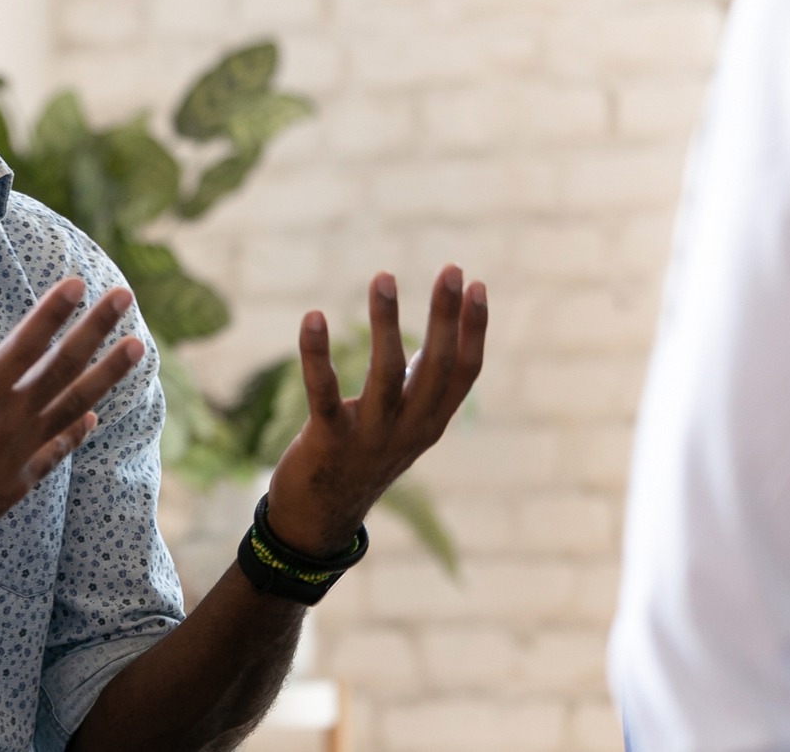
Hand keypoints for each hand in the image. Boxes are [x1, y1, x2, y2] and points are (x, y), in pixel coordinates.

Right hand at [0, 278, 144, 587]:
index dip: (53, 311)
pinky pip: (56, 450)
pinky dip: (75, 429)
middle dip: (97, 329)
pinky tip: (92, 415)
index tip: (80, 283)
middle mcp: (6, 423)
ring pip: (73, 406)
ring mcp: (17, 456)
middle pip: (63, 367)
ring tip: (138, 347)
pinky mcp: (17, 484)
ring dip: (107, 375)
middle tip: (125, 295)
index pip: (25, 343)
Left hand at [265, 265, 488, 555]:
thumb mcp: (403, 425)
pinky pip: (324, 392)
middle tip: (451, 269)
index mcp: (431, 423)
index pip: (465, 372)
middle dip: (446, 317)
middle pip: (436, 367)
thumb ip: (421, 387)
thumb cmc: (362, 458)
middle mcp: (409, 430)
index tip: (476, 284)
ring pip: (386, 374)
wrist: (321, 519)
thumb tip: (438, 338)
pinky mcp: (329, 440)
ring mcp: (371, 437)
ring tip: (384, 276)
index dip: (474, 329)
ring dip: (386, 322)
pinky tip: (313, 316)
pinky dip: (317, 354)